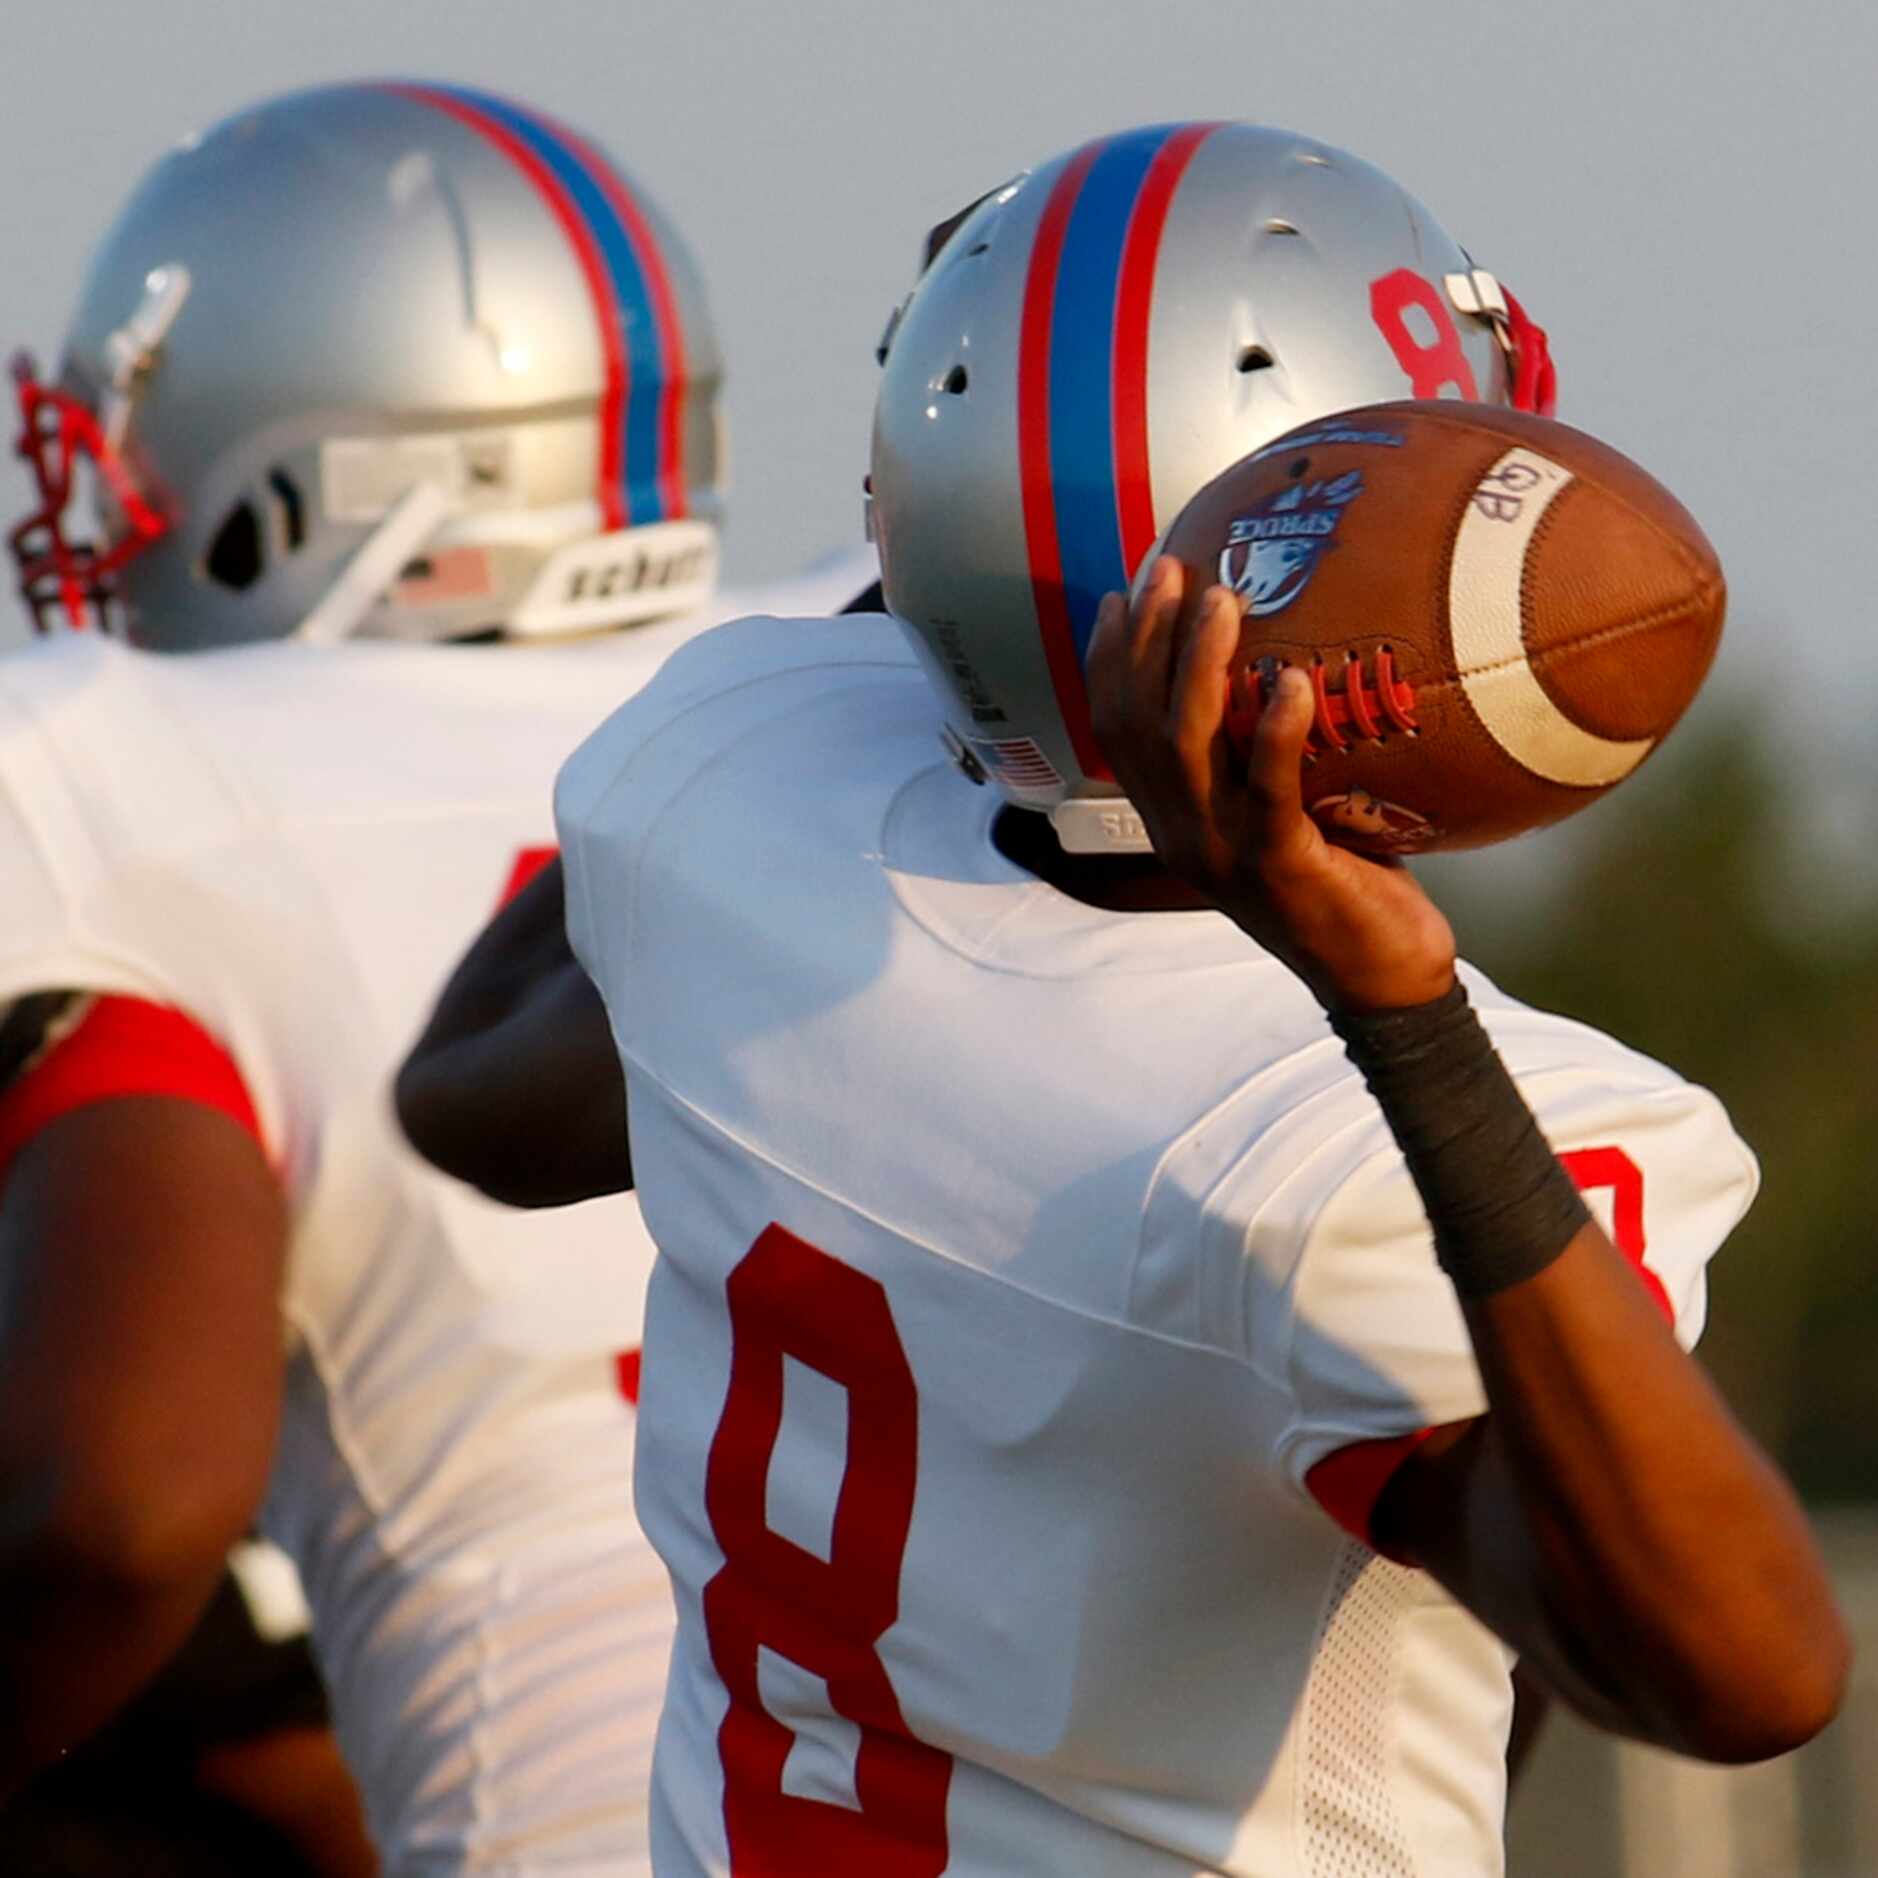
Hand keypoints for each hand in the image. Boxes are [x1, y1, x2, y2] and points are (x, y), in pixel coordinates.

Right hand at [1085, 556, 1456, 1011]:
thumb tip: (1289, 663)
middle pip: (1138, 724)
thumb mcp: (1289, 815)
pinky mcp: (1280, 865)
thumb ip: (1266, 757)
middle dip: (1145, 639)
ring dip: (1197, 666)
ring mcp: (1225, 852)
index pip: (1115, 733)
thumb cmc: (1346, 889)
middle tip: (1169, 568)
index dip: (1108, 660)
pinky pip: (1268, 789)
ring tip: (1225, 599)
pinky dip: (1277, 731)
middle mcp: (1183, 835)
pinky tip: (1292, 679)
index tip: (1119, 593)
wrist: (1379, 983)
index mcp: (1174, 823)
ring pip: (1187, 747)